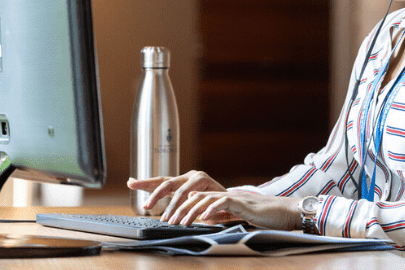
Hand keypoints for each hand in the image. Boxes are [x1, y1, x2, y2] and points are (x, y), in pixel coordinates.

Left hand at [127, 171, 300, 229]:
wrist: (272, 212)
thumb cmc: (245, 213)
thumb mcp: (219, 213)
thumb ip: (205, 210)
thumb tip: (192, 213)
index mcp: (201, 188)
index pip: (172, 183)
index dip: (152, 182)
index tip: (133, 182)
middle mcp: (208, 186)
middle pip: (179, 186)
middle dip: (161, 196)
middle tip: (149, 209)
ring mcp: (220, 192)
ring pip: (196, 197)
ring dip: (183, 211)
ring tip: (174, 222)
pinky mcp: (234, 201)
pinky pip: (216, 204)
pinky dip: (207, 211)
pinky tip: (200, 219)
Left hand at [165, 189, 299, 229]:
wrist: (285, 211)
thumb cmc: (265, 216)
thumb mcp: (238, 216)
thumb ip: (223, 215)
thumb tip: (206, 218)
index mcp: (225, 199)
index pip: (199, 199)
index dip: (184, 206)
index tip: (171, 216)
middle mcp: (227, 195)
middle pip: (198, 197)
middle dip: (181, 208)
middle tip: (169, 219)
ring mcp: (234, 197)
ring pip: (207, 199)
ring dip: (191, 211)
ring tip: (180, 221)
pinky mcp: (242, 203)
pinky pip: (223, 203)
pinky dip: (211, 210)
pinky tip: (203, 218)